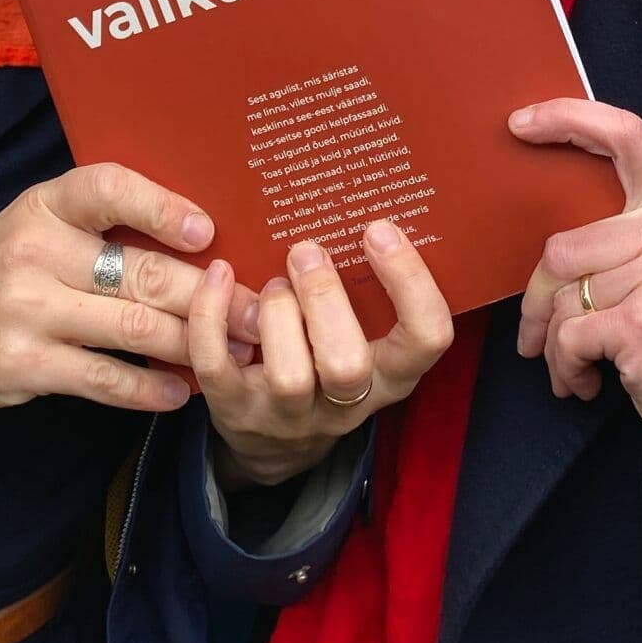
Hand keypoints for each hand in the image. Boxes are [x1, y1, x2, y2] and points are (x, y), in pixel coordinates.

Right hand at [0, 163, 262, 422]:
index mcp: (42, 206)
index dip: (160, 205)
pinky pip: (105, 378)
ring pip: (132, 327)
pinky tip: (182, 392)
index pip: (106, 188)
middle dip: (208, 293)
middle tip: (255, 310)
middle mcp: (34, 252)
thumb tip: (195, 236)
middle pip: (137, 270)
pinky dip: (150, 390)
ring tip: (236, 351)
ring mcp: (29, 311)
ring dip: (193, 343)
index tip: (207, 230)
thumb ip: (96, 227)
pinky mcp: (27, 366)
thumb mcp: (32, 229)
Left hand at [187, 218, 454, 487]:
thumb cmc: (325, 361)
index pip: (427, 338)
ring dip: (278, 313)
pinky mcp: (235, 411)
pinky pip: (218, 366)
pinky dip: (213, 314)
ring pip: (289, 376)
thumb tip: (358, 199)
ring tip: (274, 282)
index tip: (378, 229)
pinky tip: (219, 274)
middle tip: (307, 250)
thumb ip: (368, 289)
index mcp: (390, 375)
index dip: (411, 283)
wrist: (275, 444)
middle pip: (348, 367)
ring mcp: (288, 414)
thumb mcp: (364, 337)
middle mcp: (346, 403)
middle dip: (325, 300)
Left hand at [510, 100, 641, 489]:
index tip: (520, 124)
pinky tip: (588, 381)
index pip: (625, 135)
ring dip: (554, 344)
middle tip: (537, 337)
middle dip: (538, 301)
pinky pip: (569, 334)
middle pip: (562, 247)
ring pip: (562, 296)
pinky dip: (565, 366)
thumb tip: (544, 233)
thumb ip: (627, 233)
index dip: (568, 119)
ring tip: (575, 366)